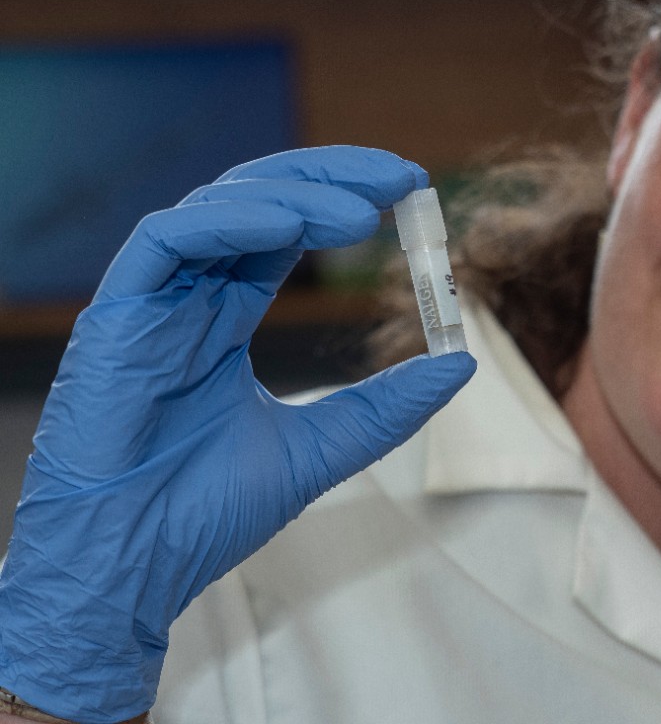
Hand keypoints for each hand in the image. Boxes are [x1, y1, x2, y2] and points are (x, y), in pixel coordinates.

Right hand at [0, 146, 475, 722]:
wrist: (131, 568)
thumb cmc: (203, 513)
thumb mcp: (321, 449)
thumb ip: (386, 405)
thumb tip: (461, 363)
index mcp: (224, 318)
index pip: (286, 230)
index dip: (342, 198)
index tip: (409, 191)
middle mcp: (189, 298)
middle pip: (258, 201)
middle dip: (329, 176)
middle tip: (399, 176)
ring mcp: (152, 303)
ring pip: (219, 208)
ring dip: (294, 196)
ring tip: (362, 212)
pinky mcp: (116, 314)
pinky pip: (169, 239)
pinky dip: (232, 221)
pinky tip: (290, 225)